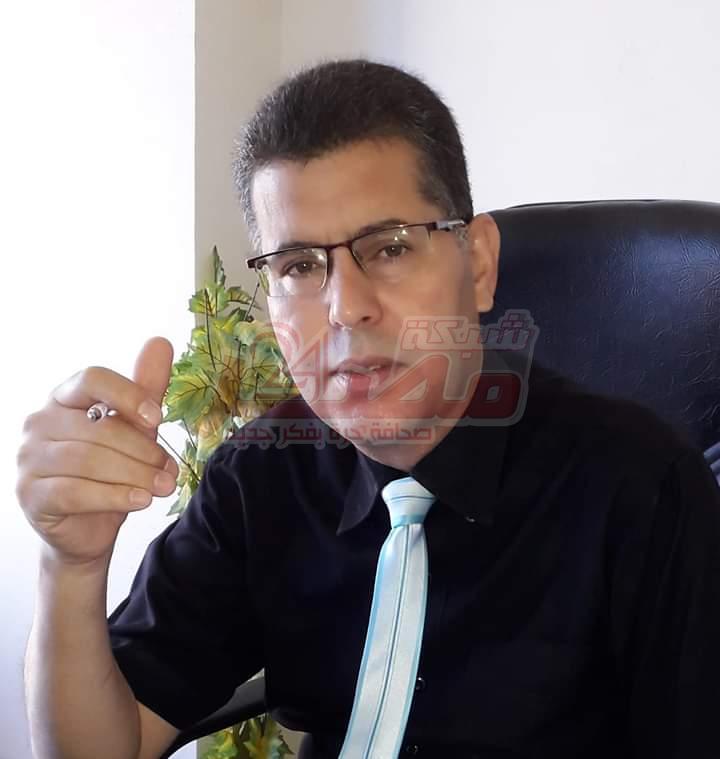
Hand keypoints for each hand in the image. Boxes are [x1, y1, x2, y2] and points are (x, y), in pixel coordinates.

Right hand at [15, 336, 179, 567]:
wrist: (90, 526)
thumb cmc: (112, 470)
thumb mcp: (135, 429)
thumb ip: (146, 389)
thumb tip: (160, 341)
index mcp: (65, 398)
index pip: (92, 378)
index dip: (128, 395)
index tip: (158, 419)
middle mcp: (39, 422)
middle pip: (98, 427)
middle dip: (142, 450)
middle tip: (170, 470)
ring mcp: (29, 458)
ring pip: (88, 460)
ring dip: (135, 475)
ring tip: (163, 486)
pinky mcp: (30, 494)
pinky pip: (75, 492)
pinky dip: (114, 497)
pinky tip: (140, 500)